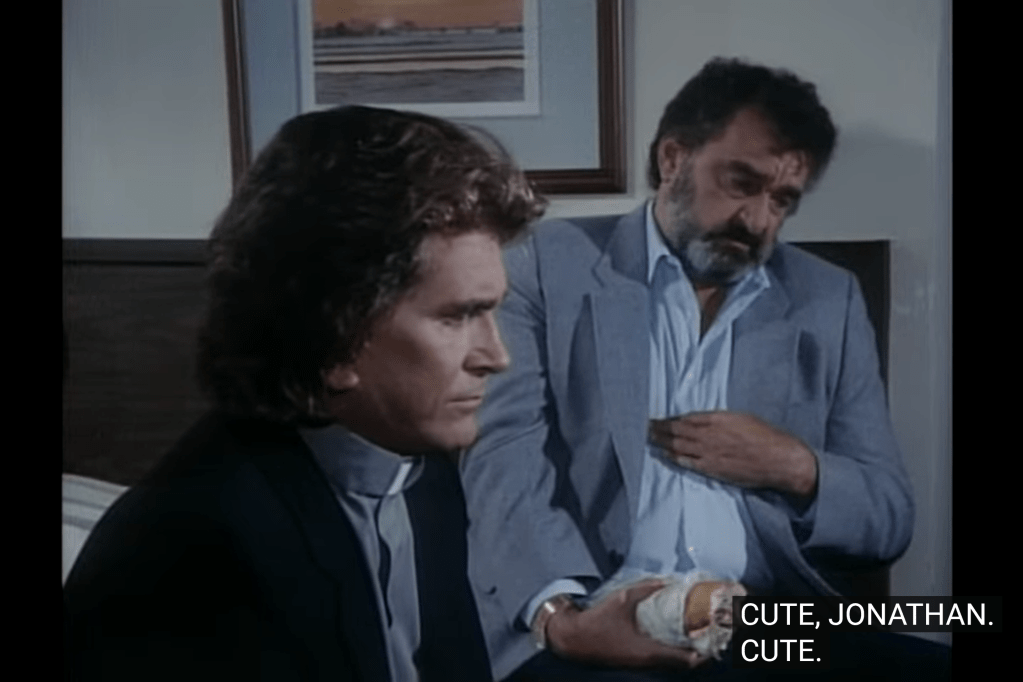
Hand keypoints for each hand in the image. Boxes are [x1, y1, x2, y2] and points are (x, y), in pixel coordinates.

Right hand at [545, 580, 708, 669]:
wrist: (574, 640)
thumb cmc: (598, 622)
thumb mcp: (623, 600)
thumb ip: (646, 589)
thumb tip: (667, 581)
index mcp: (649, 651)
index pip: (686, 660)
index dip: (705, 653)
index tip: (715, 640)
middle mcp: (649, 662)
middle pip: (683, 665)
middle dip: (700, 652)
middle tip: (710, 635)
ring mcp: (641, 664)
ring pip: (672, 663)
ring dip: (687, 652)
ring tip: (697, 635)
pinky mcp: (635, 661)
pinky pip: (662, 659)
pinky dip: (673, 651)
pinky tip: (674, 637)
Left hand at [648, 411, 817, 497]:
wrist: (780, 459)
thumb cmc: (766, 436)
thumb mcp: (742, 418)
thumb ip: (721, 419)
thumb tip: (705, 421)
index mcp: (717, 419)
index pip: (686, 418)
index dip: (670, 419)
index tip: (659, 418)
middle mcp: (709, 434)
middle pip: (677, 431)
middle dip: (659, 429)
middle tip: (645, 426)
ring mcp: (709, 452)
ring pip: (678, 446)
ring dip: (661, 442)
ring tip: (649, 439)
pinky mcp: (713, 468)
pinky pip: (687, 462)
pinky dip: (673, 457)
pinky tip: (664, 455)